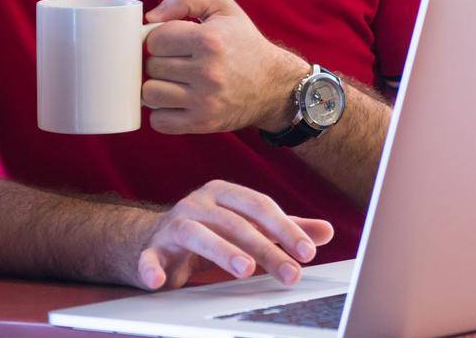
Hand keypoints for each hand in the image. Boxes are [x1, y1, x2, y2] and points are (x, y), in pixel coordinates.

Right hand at [132, 180, 332, 289]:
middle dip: (265, 248)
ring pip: (197, 234)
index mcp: (223, 193)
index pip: (259, 206)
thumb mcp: (247, 226)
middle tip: (291, 274)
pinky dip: (151, 268)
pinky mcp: (152, 249)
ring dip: (221, 251)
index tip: (307, 253)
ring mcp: (172, 225)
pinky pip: (149, 258)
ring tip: (245, 269)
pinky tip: (159, 281)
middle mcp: (197, 203)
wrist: (153, 240)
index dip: (285, 228)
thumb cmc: (210, 231)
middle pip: (234, 223)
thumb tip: (326, 231)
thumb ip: (282, 229)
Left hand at [143, 0, 309, 134]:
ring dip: (157, 87)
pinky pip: (160, 122)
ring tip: (173, 82)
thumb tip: (150, 18)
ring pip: (150, 94)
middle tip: (176, 61)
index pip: (155, 40)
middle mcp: (207, 72)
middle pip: (151, 66)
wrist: (274, 85)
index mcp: (209, 40)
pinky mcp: (203, 123)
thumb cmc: (243, 42)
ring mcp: (205, 101)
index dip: (159, 39)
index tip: (173, 42)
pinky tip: (176, 102)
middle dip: (159, 62)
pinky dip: (162, 113)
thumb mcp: (222, 6)